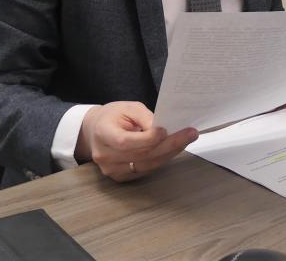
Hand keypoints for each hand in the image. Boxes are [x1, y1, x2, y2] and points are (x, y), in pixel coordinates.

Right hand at [74, 101, 197, 181]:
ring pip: (146, 165)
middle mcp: (105, 156)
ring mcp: (112, 170)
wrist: (95, 131)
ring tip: (186, 139)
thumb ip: (144, 117)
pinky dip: (161, 160)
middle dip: (168, 145)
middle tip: (190, 134)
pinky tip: (173, 149)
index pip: (125, 142)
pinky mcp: (120, 177)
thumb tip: (163, 129)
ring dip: (169, 153)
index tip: (165, 130)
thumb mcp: (127, 108)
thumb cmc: (113, 116)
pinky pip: (145, 170)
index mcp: (103, 134)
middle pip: (141, 155)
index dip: (146, 139)